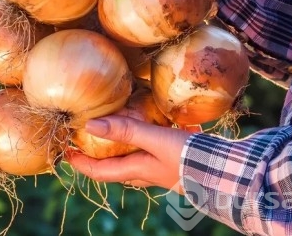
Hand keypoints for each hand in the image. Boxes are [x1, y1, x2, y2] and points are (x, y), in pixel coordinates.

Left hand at [64, 115, 196, 193]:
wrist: (227, 171)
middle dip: (98, 152)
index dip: (79, 162)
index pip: (98, 171)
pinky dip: (146, 136)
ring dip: (122, 144)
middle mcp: (145, 172)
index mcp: (136, 170)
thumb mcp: (156, 140)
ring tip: (115, 123)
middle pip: (113, 165)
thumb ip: (126, 130)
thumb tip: (90, 125)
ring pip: (133, 156)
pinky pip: (153, 148)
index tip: (65, 150)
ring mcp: (161, 167)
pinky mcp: (175, 159)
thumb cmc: (189, 158)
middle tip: (86, 134)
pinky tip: (155, 119)